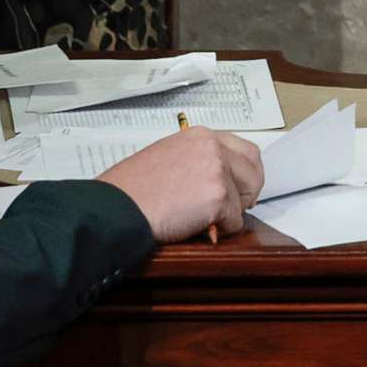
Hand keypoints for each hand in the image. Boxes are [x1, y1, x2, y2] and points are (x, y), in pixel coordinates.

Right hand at [97, 126, 264, 243]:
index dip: (245, 173)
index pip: (244, 150)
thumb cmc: (129, 191)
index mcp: (199, 137)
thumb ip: (194, 161)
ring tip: (205, 220)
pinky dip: (221, 230)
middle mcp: (212, 148)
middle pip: (253, 170)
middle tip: (233, 209)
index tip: (241, 186)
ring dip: (230, 213)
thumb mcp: (164, 158)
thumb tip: (215, 177)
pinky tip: (198, 228)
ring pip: (244, 197)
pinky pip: (234, 220)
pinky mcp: (217, 196)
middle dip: (246, 192)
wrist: (113, 210)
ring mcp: (217, 171)